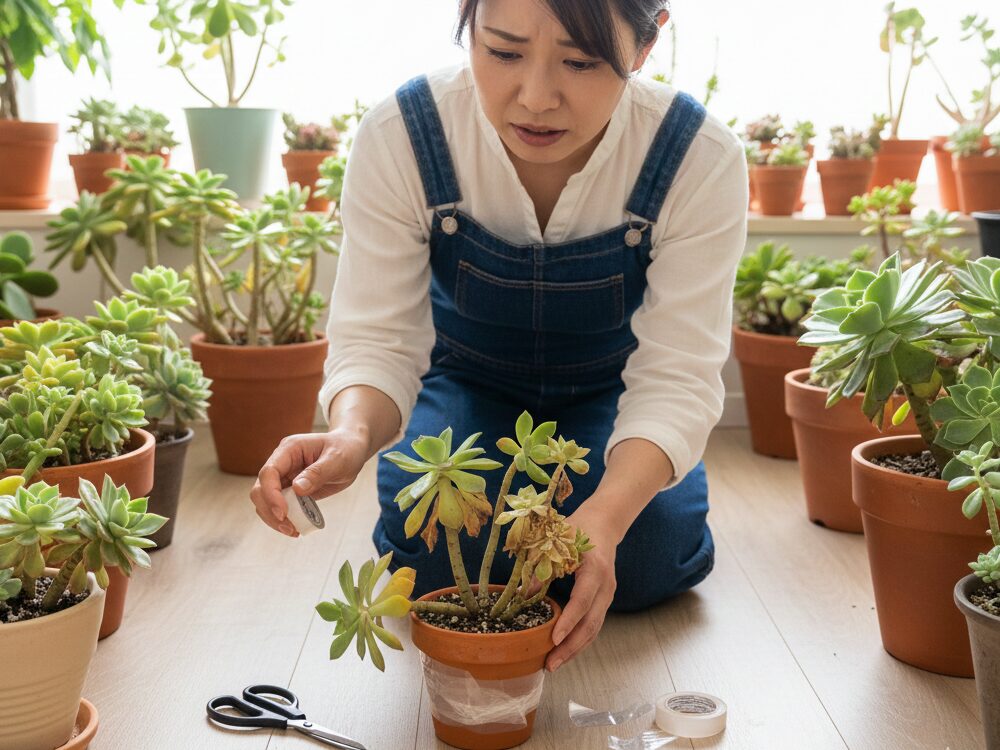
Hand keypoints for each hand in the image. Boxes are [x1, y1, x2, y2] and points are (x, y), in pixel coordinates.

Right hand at [250, 428, 369, 536]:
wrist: (352, 450)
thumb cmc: (346, 449)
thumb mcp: (337, 459)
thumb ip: (317, 473)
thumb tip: (297, 488)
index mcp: (289, 449)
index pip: (269, 472)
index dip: (271, 494)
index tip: (283, 513)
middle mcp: (282, 463)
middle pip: (261, 489)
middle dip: (270, 511)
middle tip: (289, 528)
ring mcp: (285, 477)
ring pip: (265, 501)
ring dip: (274, 519)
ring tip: (293, 531)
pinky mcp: (290, 490)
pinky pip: (279, 507)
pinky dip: (284, 519)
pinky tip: (296, 528)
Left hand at [545, 500, 622, 671]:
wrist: (603, 525)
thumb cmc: (576, 530)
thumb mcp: (556, 544)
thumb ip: (541, 568)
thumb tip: (521, 596)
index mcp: (595, 569)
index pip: (582, 601)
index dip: (568, 621)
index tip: (553, 639)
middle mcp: (605, 586)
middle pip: (591, 623)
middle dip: (570, 646)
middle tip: (550, 663)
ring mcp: (608, 596)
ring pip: (594, 629)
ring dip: (575, 649)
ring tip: (554, 664)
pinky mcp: (604, 601)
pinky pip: (593, 625)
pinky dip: (579, 640)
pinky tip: (563, 650)